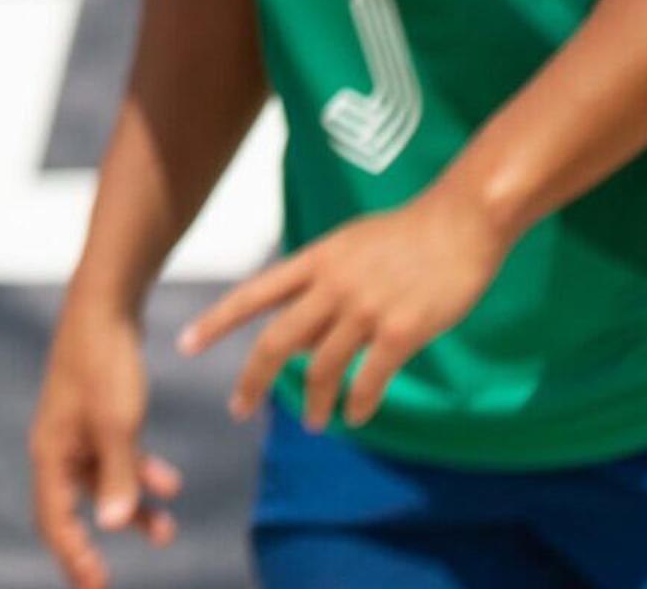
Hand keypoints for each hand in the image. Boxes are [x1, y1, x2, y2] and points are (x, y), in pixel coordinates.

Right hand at [28, 303, 178, 588]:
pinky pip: (114, 460)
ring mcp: (76, 431)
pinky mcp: (96, 416)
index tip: (97, 586)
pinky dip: (140, 476)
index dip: (73, 557)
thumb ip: (118, 474)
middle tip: (107, 580)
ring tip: (166, 532)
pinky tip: (170, 483)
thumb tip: (113, 524)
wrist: (106, 305)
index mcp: (51, 451)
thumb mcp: (118, 423)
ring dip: (132, 510)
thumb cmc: (105, 362)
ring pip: (101, 487)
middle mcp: (58, 446)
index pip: (55, 519)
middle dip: (94, 544)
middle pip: (70, 510)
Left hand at [180, 189, 510, 433]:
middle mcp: (331, 286)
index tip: (185, 345)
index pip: (252, 293)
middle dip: (252, 380)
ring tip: (311, 423)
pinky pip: (369, 379)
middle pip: (276, 342)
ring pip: (321, 368)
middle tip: (239, 408)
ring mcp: (364, 309)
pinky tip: (356, 416)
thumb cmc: (408, 232)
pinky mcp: (400, 331)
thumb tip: (299, 328)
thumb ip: (320, 282)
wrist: (460, 222)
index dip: (216, 321)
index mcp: (314, 260)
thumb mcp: (349, 245)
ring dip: (312, 402)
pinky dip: (358, 403)